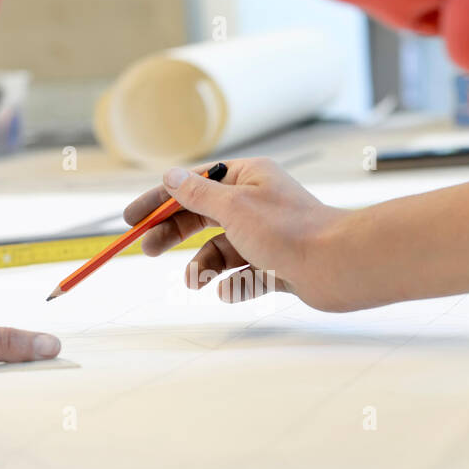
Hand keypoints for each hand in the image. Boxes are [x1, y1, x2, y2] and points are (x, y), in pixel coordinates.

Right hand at [123, 157, 362, 311]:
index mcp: (248, 178)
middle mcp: (257, 202)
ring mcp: (268, 235)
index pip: (193, 183)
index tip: (131, 218)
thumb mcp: (232, 208)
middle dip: (175, 233)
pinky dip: (234, 284)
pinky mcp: (279, 264)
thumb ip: (197, 195)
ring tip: (196, 281)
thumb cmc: (288, 231)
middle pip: (203, 216)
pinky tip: (231, 292)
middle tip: (147, 249)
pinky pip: (246, 275)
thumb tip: (169, 176)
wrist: (337, 266)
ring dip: (206, 266)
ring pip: (223, 249)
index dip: (160, 199)